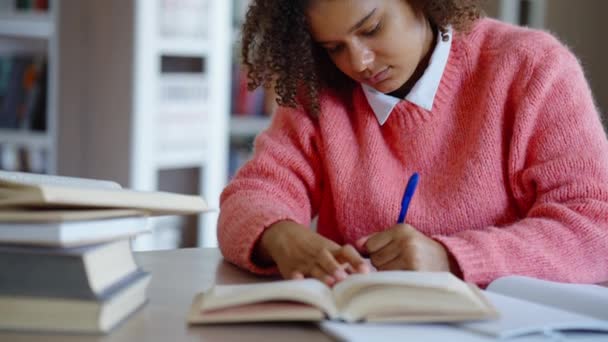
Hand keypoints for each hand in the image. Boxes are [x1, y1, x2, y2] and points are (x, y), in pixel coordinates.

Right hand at [254, 220, 369, 285]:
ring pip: (314, 268)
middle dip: (336, 268)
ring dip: (322, 275)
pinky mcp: (291, 268)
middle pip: (328, 260)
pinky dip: (296, 277)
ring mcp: (305, 261)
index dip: (356, 260)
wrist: (285, 234)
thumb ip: (347, 263)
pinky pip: (293, 273)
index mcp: (332, 249)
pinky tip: (299, 280)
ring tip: (330, 282)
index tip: (366, 271)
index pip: (346, 252)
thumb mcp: (330, 249)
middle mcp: (319, 254)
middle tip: (344, 277)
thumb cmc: (314, 246)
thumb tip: (370, 275)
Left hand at [356, 224, 452, 271]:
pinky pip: (391, 279)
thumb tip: (356, 244)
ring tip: (402, 270)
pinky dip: (394, 281)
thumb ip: (377, 238)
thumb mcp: (401, 237)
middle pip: (374, 259)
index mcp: (401, 230)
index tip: (387, 254)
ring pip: (381, 271)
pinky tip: (403, 278)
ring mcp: (411, 258)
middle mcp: (406, 242)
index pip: (370, 245)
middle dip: (381, 264)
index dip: (374, 252)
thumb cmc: (419, 249)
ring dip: (387, 274)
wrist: (449, 262)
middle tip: (398, 263)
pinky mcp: (414, 273)